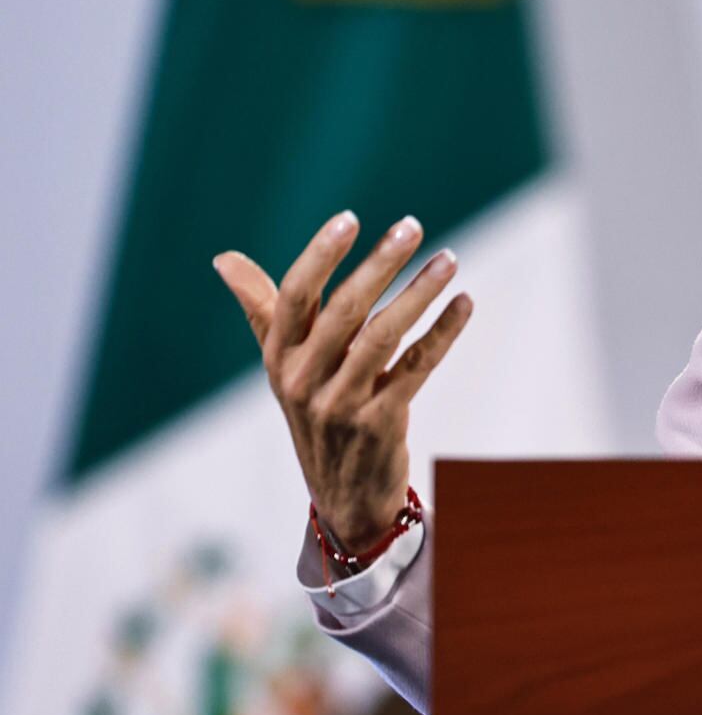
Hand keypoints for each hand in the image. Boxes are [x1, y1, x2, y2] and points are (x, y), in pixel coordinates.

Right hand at [212, 210, 472, 550]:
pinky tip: (464, 304)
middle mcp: (304, 379)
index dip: (321, 255)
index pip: (295, 296)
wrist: (343, 495)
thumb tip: (223, 260)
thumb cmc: (315, 411)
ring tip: (449, 258)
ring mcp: (341, 404)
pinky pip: (416, 368)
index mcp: (279, 357)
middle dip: (379, 264)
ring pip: (384, 336)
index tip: (350, 219)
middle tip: (411, 226)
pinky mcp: (380, 424)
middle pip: (344, 310)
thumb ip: (263, 309)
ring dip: (419, 293)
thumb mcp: (284, 365)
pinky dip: (443, 333)